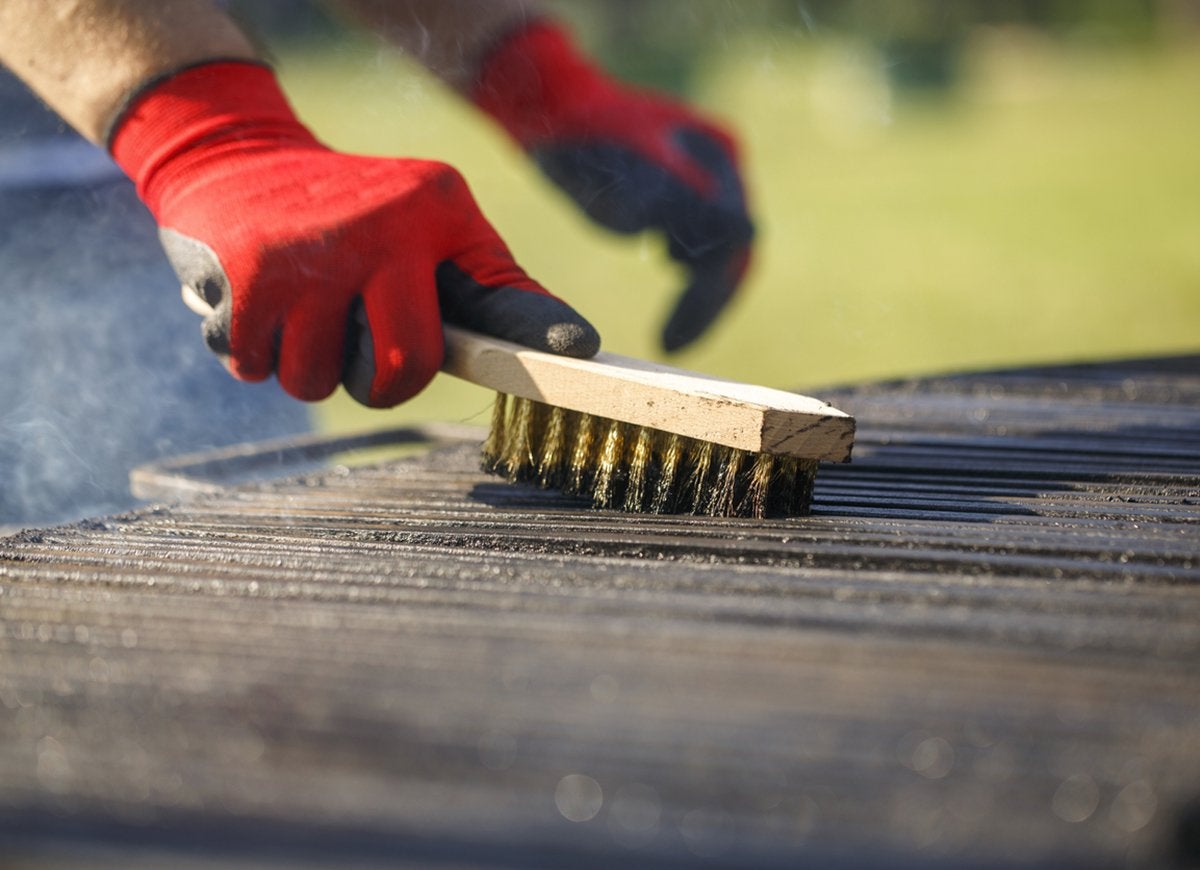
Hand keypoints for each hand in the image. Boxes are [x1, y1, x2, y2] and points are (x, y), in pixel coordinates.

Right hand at [110, 61, 598, 407]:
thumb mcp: (429, 227)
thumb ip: (489, 286)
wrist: (235, 157)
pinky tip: (258, 301)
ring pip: (316, 380)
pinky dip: (253, 351)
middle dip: (378, 384)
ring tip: (301, 310)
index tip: (582, 349)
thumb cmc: (354, 214)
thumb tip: (574, 348)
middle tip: (360, 349)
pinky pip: (255, 366)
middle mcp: (381, 226)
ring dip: (304, 366)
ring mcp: (312, 248)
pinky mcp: (245, 270)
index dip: (538, 330)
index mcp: (437, 211)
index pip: (496, 289)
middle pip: (403, 367)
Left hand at [474, 21, 753, 351]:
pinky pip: (699, 247)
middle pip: (733, 252)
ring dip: (699, 296)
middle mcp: (721, 168)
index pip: (733, 239)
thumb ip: (678, 197)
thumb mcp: (623, 173)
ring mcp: (705, 180)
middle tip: (669, 347)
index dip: (708, 295)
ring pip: (718, 255)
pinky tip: (667, 298)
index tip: (671, 339)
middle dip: (705, 303)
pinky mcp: (682, 194)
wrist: (549, 108)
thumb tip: (741, 231)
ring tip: (668, 335)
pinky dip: (688, 278)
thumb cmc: (579, 134)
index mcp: (719, 154)